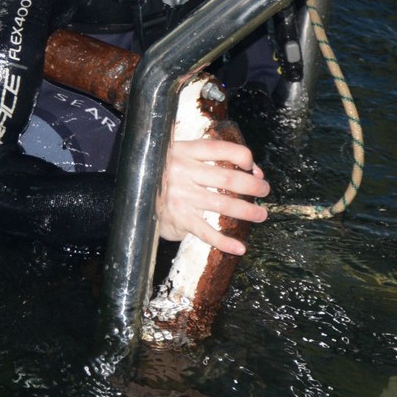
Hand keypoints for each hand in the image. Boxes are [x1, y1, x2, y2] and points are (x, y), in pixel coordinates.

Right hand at [157, 135, 269, 254]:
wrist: (131, 194)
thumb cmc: (164, 173)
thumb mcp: (180, 156)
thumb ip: (210, 158)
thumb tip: (252, 170)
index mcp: (185, 151)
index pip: (220, 149)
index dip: (242, 156)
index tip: (253, 166)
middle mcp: (183, 171)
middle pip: (227, 178)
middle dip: (252, 185)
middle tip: (264, 190)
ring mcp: (181, 196)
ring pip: (222, 204)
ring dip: (247, 211)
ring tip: (261, 215)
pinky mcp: (178, 218)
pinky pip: (205, 232)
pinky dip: (224, 241)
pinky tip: (239, 248)